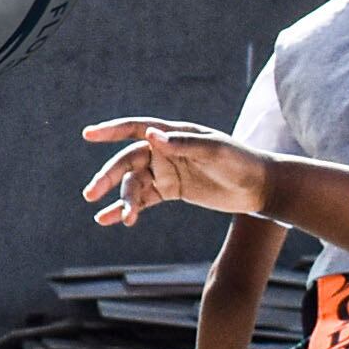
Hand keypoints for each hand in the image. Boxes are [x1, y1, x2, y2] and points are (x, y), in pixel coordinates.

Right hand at [81, 117, 268, 225]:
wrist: (260, 188)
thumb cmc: (241, 161)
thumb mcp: (215, 151)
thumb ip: (183, 144)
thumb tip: (150, 136)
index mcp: (173, 134)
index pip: (136, 129)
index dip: (111, 131)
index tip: (88, 135)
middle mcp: (164, 151)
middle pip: (128, 161)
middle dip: (108, 176)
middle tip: (92, 193)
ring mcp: (166, 171)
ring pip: (134, 184)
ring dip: (122, 200)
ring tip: (120, 219)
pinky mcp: (170, 191)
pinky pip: (143, 199)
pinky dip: (126, 208)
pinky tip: (110, 220)